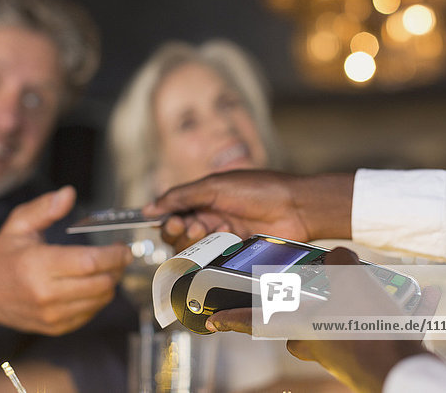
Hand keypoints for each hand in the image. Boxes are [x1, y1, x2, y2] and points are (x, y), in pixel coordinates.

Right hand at [0, 186, 132, 335]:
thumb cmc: (3, 255)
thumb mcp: (19, 224)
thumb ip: (45, 208)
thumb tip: (68, 194)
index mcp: (38, 265)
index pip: (89, 262)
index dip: (114, 255)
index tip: (123, 246)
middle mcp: (46, 294)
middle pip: (102, 283)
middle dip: (118, 267)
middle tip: (119, 254)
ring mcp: (52, 315)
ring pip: (101, 299)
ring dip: (111, 282)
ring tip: (106, 266)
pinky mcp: (57, 327)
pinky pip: (92, 312)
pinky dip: (99, 297)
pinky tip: (91, 282)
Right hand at [144, 170, 353, 250]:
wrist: (295, 208)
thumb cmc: (259, 190)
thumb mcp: (215, 186)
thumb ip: (181, 197)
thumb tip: (149, 207)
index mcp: (203, 199)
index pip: (172, 213)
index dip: (167, 219)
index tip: (173, 221)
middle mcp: (209, 218)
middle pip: (177, 235)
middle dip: (179, 232)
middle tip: (193, 226)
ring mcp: (221, 237)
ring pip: (192, 249)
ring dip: (194, 243)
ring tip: (210, 230)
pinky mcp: (233, 254)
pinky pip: (211, 260)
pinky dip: (210, 254)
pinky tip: (223, 241)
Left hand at [205, 248, 438, 392]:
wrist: (398, 369)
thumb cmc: (363, 328)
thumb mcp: (348, 280)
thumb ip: (337, 261)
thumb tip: (338, 257)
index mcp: (298, 324)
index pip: (254, 321)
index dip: (231, 320)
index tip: (212, 323)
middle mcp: (312, 342)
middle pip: (298, 323)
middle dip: (308, 305)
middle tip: (324, 289)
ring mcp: (337, 352)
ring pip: (335, 325)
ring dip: (353, 304)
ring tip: (379, 287)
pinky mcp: (362, 356)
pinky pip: (370, 330)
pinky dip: (391, 314)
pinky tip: (423, 298)